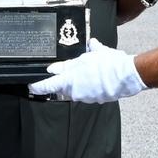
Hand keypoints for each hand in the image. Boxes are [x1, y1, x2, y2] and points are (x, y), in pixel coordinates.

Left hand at [29, 38, 146, 102]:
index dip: (38, 86)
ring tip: (91, 68)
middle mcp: (75, 92)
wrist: (126, 74)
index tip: (32, 86)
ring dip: (81, 80)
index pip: (47, 86)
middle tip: (74, 67)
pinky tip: (98, 75)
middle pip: (63, 87)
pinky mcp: (97, 99)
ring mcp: (86, 97)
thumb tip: (58, 65)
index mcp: (69, 80)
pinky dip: (91, 84)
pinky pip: (89, 91)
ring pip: (77, 88)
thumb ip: (70, 63)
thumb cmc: (107, 64)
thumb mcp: (85, 57)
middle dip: (66, 78)